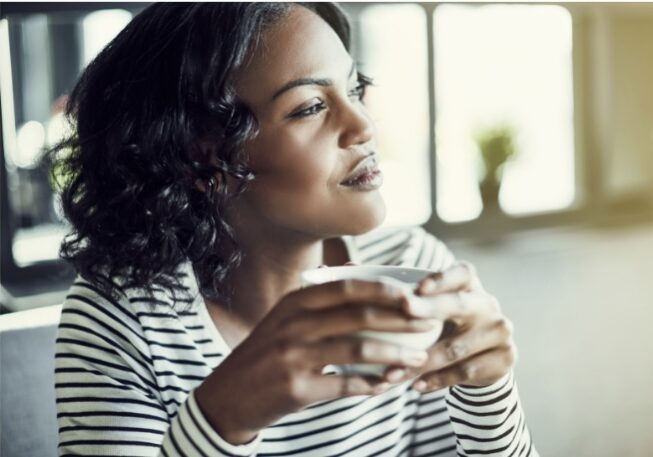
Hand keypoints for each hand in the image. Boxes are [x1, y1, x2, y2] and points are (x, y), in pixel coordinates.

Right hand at [196, 278, 432, 443]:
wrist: (228, 395)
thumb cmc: (266, 352)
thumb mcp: (285, 317)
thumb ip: (320, 297)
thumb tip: (358, 272)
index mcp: (295, 302)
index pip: (347, 287)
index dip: (384, 290)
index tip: (414, 295)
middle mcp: (293, 324)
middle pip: (358, 316)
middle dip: (400, 319)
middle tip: (429, 324)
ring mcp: (293, 356)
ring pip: (357, 351)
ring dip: (394, 355)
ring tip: (418, 359)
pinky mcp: (295, 389)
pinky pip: (344, 385)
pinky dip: (371, 385)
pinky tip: (387, 385)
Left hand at [383, 261, 516, 391]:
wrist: (482, 361)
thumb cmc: (445, 325)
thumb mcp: (433, 308)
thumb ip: (405, 294)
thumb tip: (353, 268)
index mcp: (470, 285)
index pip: (461, 273)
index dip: (441, 278)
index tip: (418, 286)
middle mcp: (488, 304)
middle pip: (458, 304)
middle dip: (430, 308)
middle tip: (404, 310)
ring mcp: (499, 332)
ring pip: (455, 347)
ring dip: (421, 361)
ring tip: (392, 373)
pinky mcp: (504, 359)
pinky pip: (465, 371)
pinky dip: (437, 380)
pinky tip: (416, 385)